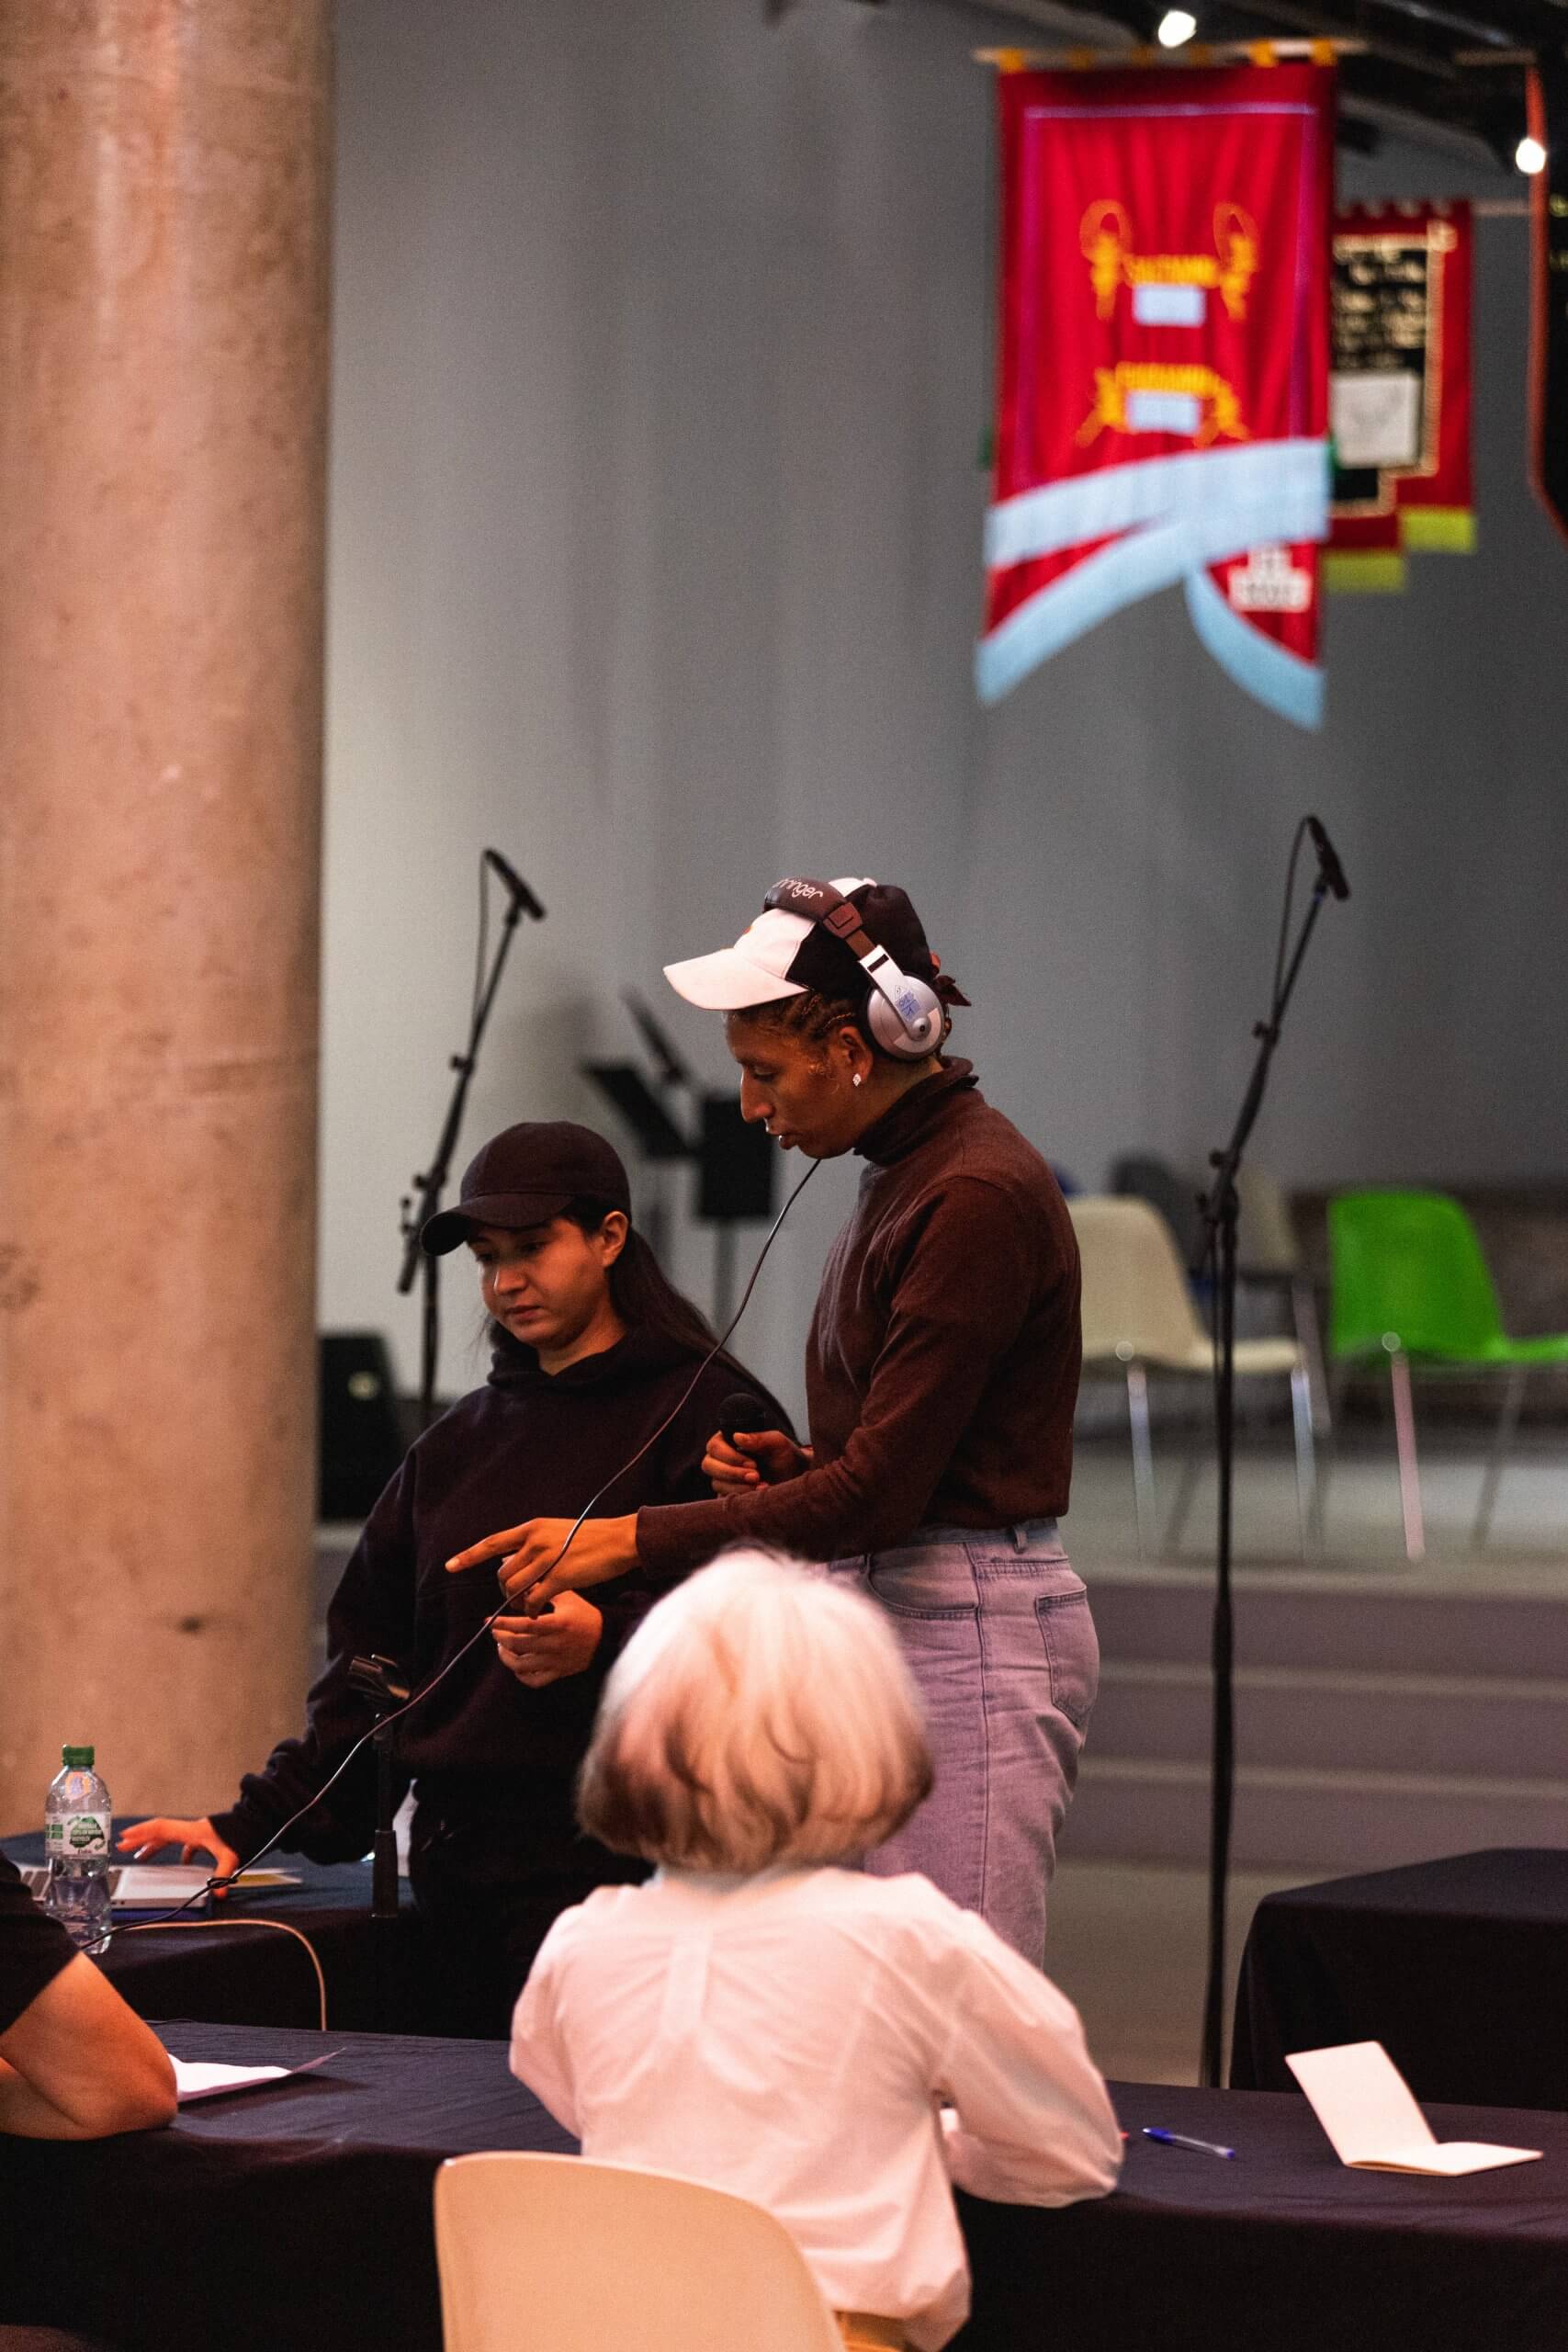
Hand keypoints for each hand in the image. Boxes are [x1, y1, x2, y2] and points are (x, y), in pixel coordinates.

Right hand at [117, 1816, 240, 1898]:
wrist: (253, 1824)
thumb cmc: (240, 1835)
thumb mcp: (231, 1856)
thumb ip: (223, 1874)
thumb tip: (218, 1893)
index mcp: (191, 1831)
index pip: (160, 1829)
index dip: (141, 1833)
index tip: (124, 1838)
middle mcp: (191, 1830)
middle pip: (159, 1832)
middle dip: (140, 1839)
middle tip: (122, 1846)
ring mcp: (197, 1833)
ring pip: (170, 1837)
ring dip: (154, 1845)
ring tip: (141, 1855)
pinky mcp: (205, 1838)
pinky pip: (185, 1843)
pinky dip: (179, 1852)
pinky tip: (183, 1862)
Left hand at [446, 1512, 638, 1609]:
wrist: (619, 1539)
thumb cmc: (591, 1537)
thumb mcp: (556, 1531)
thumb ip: (534, 1543)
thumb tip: (514, 1559)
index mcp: (532, 1528)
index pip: (493, 1543)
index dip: (469, 1555)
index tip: (450, 1566)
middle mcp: (535, 1541)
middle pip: (503, 1574)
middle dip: (505, 1591)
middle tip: (516, 1599)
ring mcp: (547, 1558)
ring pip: (515, 1588)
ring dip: (517, 1602)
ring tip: (527, 1605)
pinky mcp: (560, 1576)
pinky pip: (534, 1599)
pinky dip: (531, 1609)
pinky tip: (537, 1610)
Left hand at [493, 1592, 603, 1687]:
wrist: (606, 1637)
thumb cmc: (585, 1615)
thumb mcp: (568, 1597)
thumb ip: (544, 1590)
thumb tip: (522, 1583)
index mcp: (557, 1624)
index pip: (524, 1625)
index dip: (503, 1623)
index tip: (490, 1620)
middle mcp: (555, 1644)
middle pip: (518, 1645)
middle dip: (500, 1638)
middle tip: (495, 1631)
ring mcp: (556, 1661)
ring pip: (522, 1665)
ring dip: (506, 1657)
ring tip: (502, 1647)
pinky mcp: (559, 1673)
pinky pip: (534, 1681)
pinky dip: (521, 1675)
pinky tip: (516, 1665)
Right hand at [702, 1427, 810, 1493]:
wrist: (795, 1480)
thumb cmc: (785, 1457)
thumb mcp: (777, 1444)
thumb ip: (759, 1438)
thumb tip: (737, 1437)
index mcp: (729, 1441)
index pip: (714, 1446)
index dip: (730, 1456)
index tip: (753, 1463)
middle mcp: (722, 1459)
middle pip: (709, 1465)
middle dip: (732, 1473)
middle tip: (756, 1476)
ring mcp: (723, 1478)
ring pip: (716, 1483)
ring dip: (739, 1486)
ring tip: (762, 1485)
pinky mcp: (727, 1495)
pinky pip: (723, 1498)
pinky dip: (740, 1497)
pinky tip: (757, 1494)